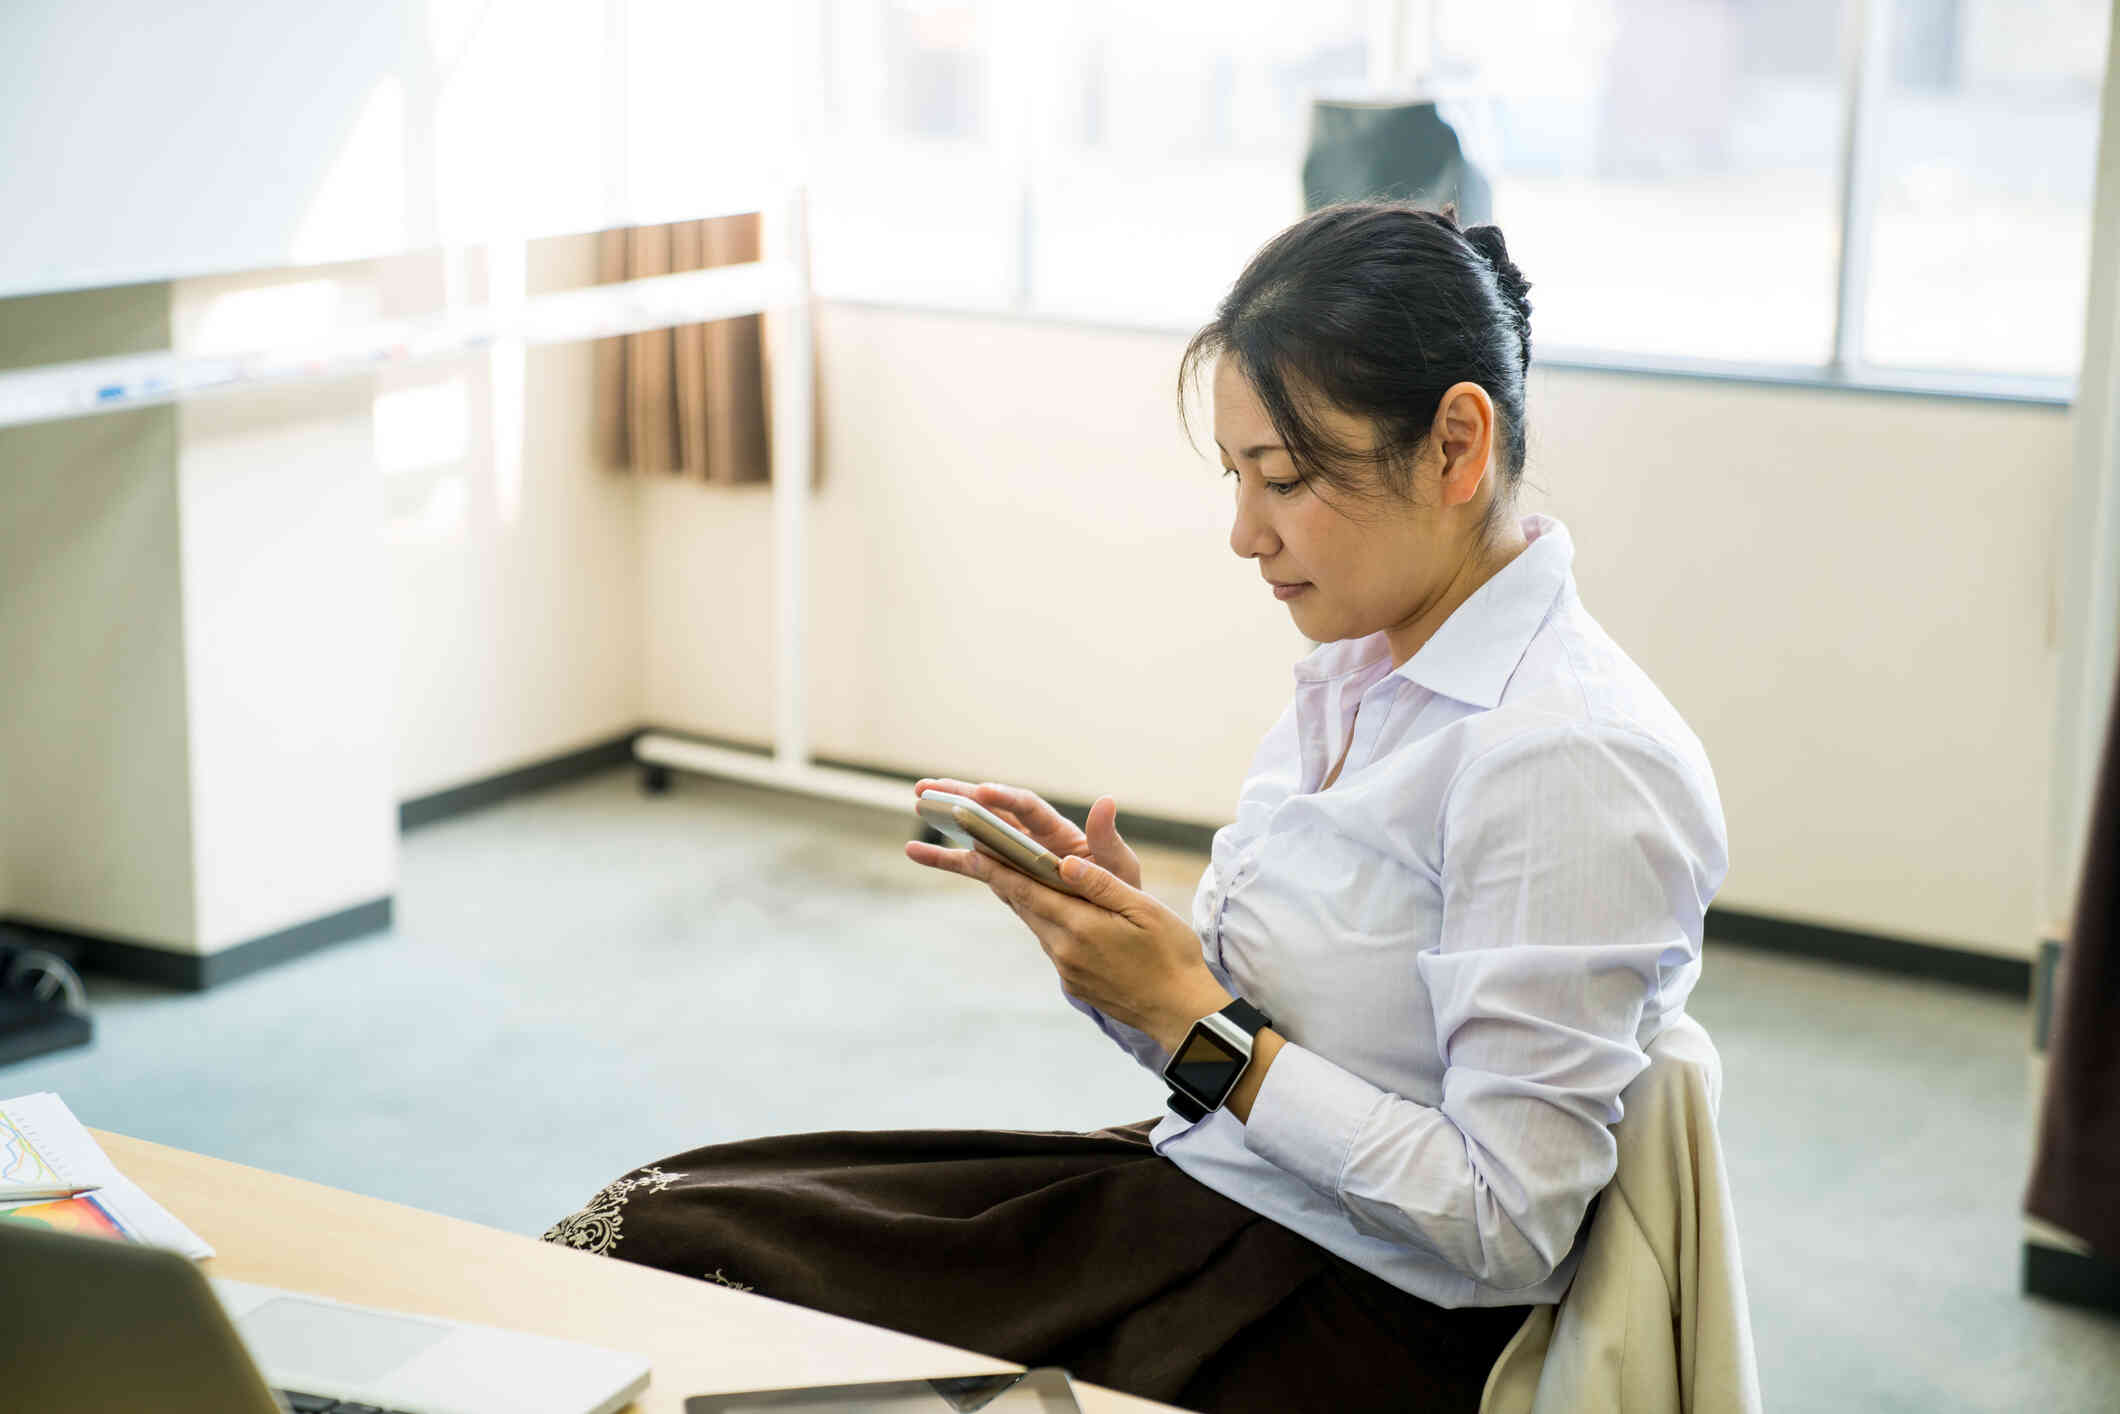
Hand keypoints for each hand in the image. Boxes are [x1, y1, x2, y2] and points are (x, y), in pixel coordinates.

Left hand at [905, 784, 1222, 1050]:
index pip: (1024, 888)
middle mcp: (1063, 949)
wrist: (1180, 1013)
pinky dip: (1041, 918)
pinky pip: (1050, 941)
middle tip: (967, 848)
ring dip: (1016, 895)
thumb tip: (1064, 863)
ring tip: (998, 869)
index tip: (965, 844)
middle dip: (994, 874)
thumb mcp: (1143, 910)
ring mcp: (1066, 968)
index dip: (993, 864)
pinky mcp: (1073, 982)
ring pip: (1033, 922)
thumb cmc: (1170, 955)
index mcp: (1079, 926)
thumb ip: (1101, 885)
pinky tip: (1043, 906)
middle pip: (1020, 904)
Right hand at [908, 778, 1142, 889]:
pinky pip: (970, 864)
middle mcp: (1032, 837)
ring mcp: (1014, 855)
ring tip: (917, 803)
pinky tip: (915, 851)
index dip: (1004, 799)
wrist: (1111, 925)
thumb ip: (1107, 837)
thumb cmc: (1119, 890)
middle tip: (928, 785)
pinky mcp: (1003, 875)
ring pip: (976, 832)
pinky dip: (944, 858)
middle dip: (962, 795)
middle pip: (992, 810)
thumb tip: (1106, 801)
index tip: (981, 793)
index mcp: (1058, 831)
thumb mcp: (1119, 866)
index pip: (1027, 808)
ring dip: (947, 819)